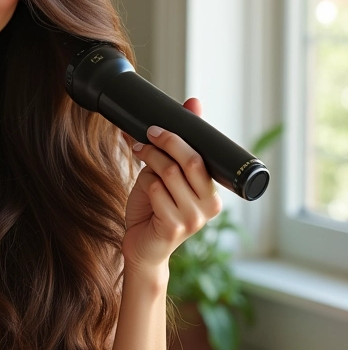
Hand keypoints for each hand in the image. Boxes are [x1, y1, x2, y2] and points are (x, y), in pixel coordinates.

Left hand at [121, 98, 222, 280]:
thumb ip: (177, 147)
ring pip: (170, 173)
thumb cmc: (154, 209)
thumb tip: (193, 103)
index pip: (203, 156)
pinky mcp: (175, 227)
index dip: (182, 137)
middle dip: (166, 142)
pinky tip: (143, 187)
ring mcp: (194, 218)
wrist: (141, 246)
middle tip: (147, 134)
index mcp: (212, 192)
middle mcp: (209, 206)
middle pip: (191, 161)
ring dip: (150, 159)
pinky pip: (158, 191)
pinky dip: (146, 183)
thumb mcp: (166, 174)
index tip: (158, 126)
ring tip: (138, 154)